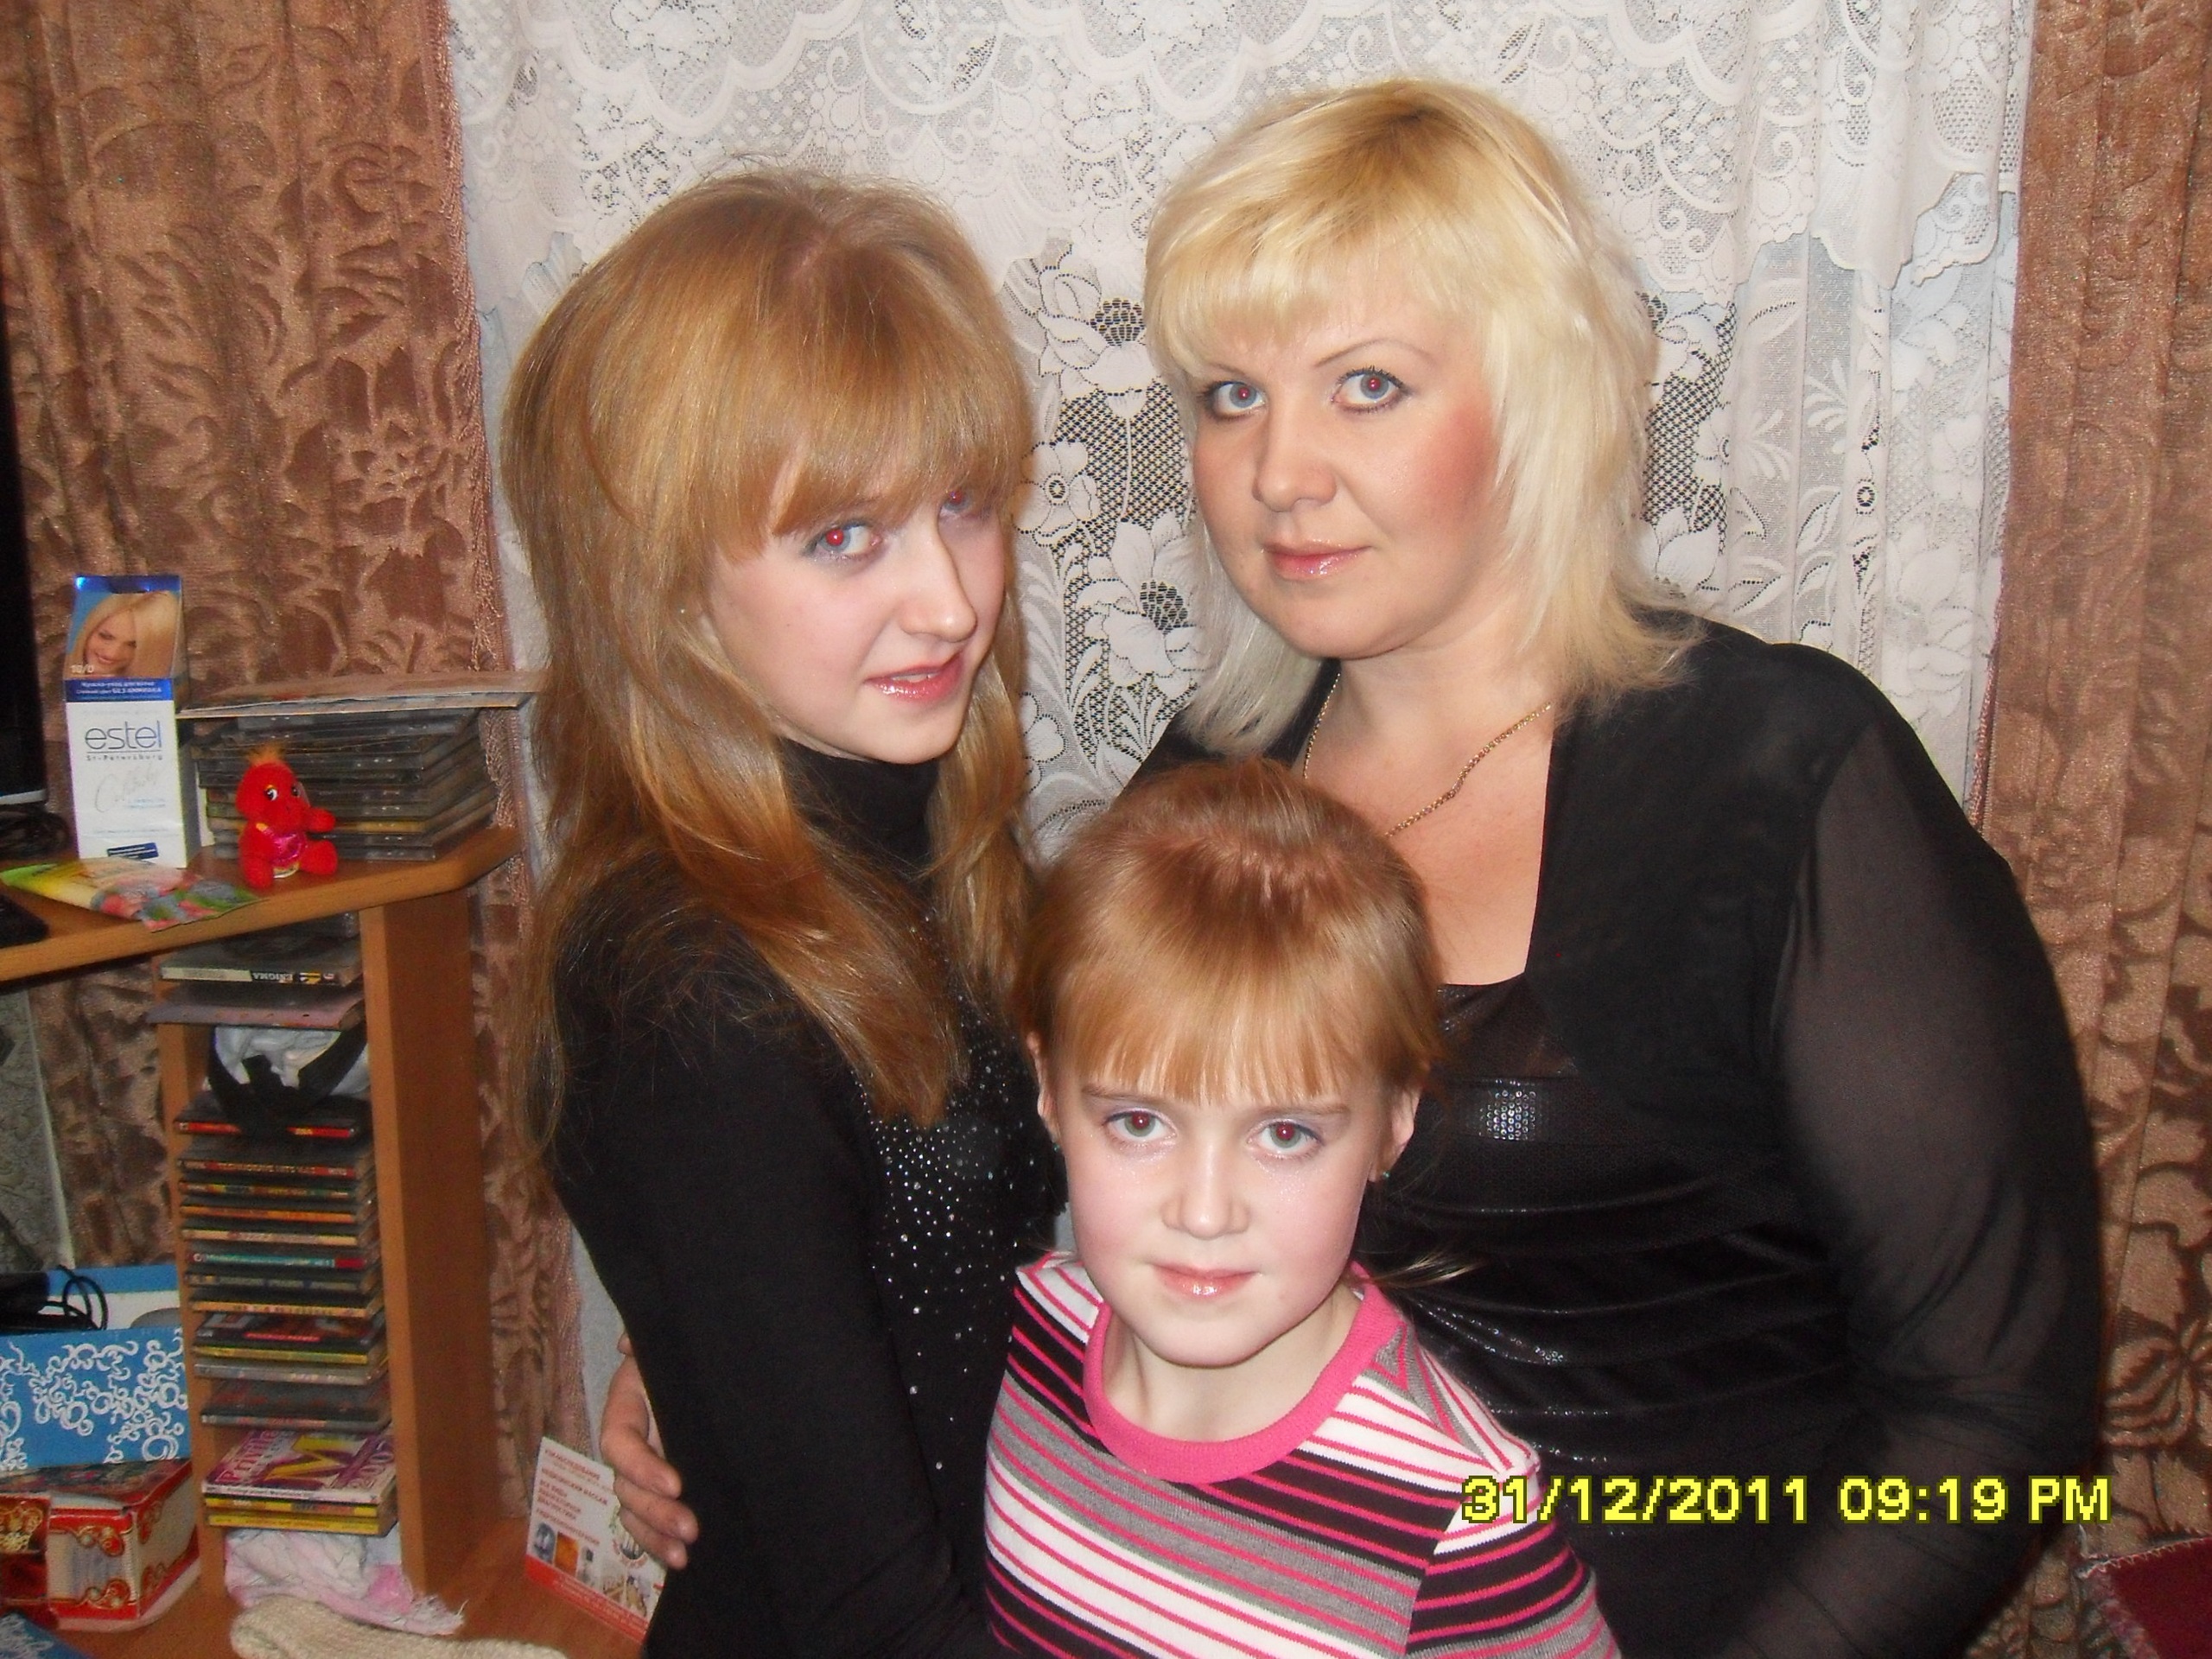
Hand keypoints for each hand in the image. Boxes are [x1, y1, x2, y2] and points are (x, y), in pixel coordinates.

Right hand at [602, 1338, 697, 1568]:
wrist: (709, 1368)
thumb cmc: (685, 1357)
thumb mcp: (670, 1348)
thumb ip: (648, 1345)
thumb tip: (628, 1345)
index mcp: (625, 1409)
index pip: (619, 1444)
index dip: (642, 1466)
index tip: (677, 1483)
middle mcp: (629, 1445)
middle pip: (625, 1487)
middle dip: (654, 1512)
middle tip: (690, 1527)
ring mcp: (643, 1471)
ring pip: (633, 1512)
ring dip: (654, 1536)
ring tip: (684, 1553)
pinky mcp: (663, 1490)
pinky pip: (648, 1524)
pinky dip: (660, 1544)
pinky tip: (682, 1561)